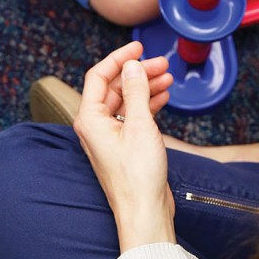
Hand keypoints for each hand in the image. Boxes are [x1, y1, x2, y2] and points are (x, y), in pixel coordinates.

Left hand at [73, 41, 175, 250]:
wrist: (144, 212)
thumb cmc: (137, 175)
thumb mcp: (139, 125)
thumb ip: (135, 90)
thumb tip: (132, 65)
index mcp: (90, 119)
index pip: (99, 76)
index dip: (119, 58)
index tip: (139, 46)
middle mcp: (96, 126)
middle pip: (115, 87)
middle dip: (138, 72)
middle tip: (162, 63)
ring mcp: (109, 136)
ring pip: (126, 100)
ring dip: (146, 86)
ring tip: (168, 78)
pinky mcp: (123, 145)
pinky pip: (133, 115)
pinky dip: (148, 103)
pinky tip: (163, 97)